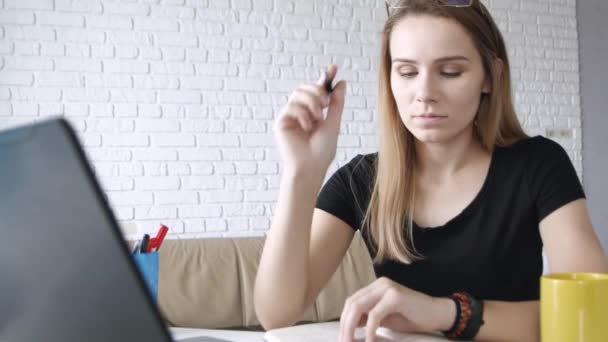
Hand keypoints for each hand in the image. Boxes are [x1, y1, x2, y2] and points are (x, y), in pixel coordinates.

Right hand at [273, 64, 346, 177]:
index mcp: (314, 113)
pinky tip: (307, 126)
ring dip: (311, 101)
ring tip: (319, 116)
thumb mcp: (333, 123)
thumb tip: (341, 83)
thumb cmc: (322, 150)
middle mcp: (301, 113)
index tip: (334, 68)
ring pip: (298, 93)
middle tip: (326, 102)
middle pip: (305, 88)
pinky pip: (291, 106)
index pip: (318, 91)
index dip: (325, 78)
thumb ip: (336, 103)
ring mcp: (290, 117)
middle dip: (317, 91)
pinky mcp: (281, 122)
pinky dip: (302, 114)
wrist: (311, 167)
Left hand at [338, 277, 455, 341]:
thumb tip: (349, 327)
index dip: (344, 320)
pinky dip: (369, 329)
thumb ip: (367, 318)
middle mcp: (379, 284)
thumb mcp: (385, 318)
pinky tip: (370, 341)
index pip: (351, 302)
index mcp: (375, 287)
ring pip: (359, 306)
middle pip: (352, 303)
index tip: (342, 338)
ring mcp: (387, 288)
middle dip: (345, 325)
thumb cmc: (412, 317)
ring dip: (351, 327)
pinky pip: (375, 314)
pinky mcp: (395, 296)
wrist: (437, 315)